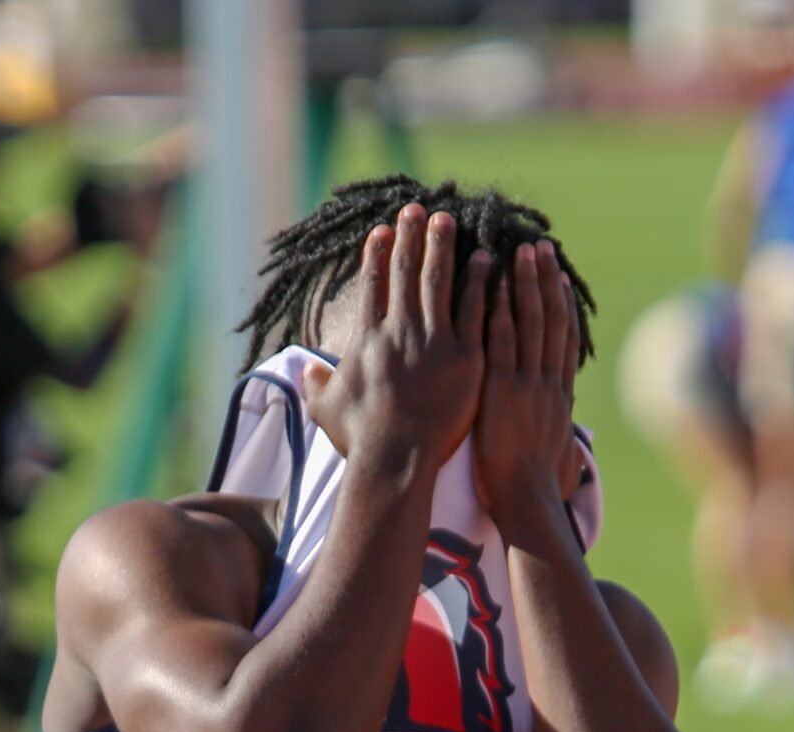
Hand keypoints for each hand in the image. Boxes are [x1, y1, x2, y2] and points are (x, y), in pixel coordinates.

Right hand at [302, 206, 489, 478]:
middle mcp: (401, 331)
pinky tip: (487, 259)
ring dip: (444, 246)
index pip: (374, 285)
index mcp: (369, 339)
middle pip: (408, 272)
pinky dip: (481, 282)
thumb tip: (306, 371)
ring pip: (441, 282)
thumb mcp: (325, 410)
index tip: (383, 231)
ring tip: (449, 220)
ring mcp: (436, 342)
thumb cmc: (360, 439)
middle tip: (418, 209)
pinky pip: (476, 311)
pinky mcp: (467, 358)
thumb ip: (316, 385)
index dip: (378, 254)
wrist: (395, 460)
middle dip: (412, 236)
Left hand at [474, 240, 583, 529]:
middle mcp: (548, 383)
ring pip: (530, 322)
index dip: (562, 307)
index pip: (564, 342)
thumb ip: (565, 451)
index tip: (558, 280)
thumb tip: (575, 457)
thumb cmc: (538, 493)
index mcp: (560, 397)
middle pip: (551, 321)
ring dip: (525, 283)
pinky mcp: (503, 389)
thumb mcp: (559, 466)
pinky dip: (500, 309)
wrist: (527, 502)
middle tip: (539, 248)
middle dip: (546, 282)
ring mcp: (527, 383)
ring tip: (521, 252)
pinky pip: (502, 340)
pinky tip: (493, 284)